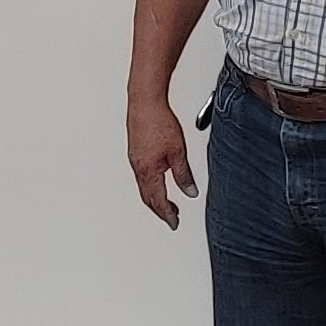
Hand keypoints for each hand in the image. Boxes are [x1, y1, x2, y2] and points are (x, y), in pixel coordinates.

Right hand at [128, 95, 194, 229]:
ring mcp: (135, 159)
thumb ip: (183, 174)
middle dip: (160, 209)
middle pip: (148, 197)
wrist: (145, 102)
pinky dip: (150, 184)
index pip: (158, 200)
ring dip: (154, 197)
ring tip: (167, 202)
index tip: (174, 223)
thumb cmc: (158, 122)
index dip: (167, 214)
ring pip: (143, 186)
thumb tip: (190, 191)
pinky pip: (141, 175)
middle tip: (171, 216)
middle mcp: (138, 168)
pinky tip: (157, 180)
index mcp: (148, 171)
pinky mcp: (135, 151)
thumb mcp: (178, 152)